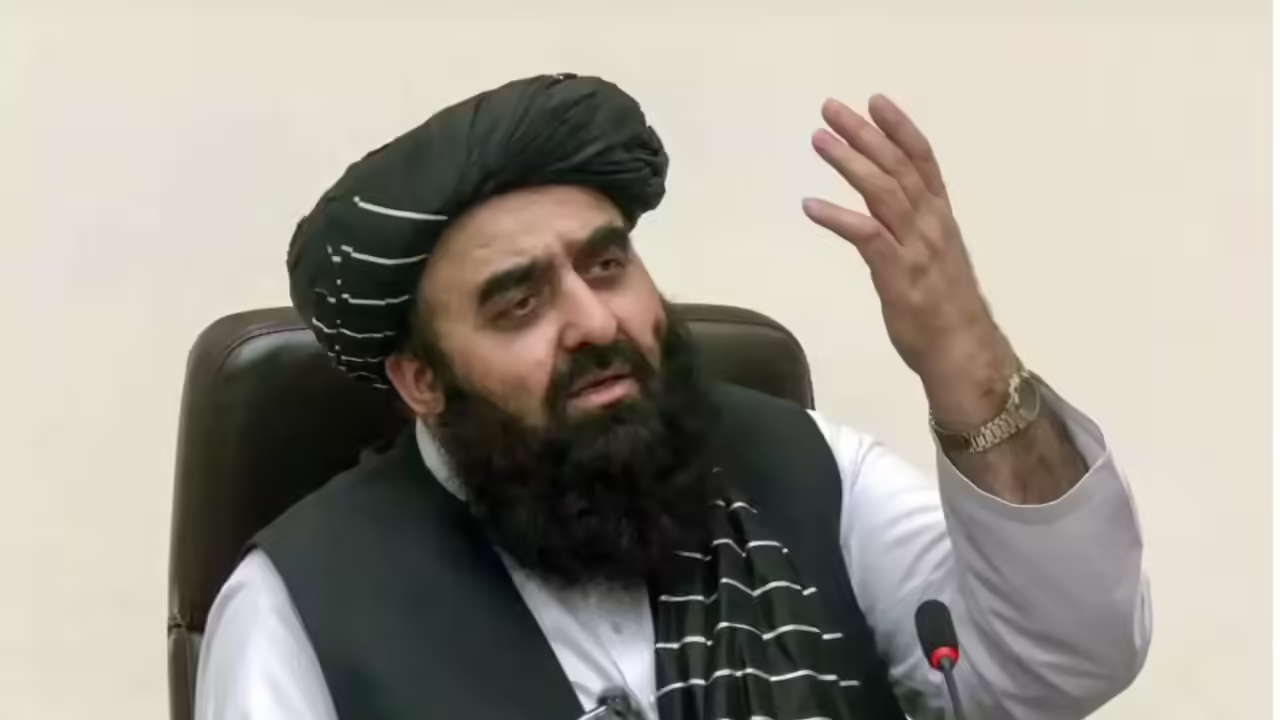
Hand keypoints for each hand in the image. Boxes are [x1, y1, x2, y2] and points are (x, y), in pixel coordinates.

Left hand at [803, 96, 1018, 427]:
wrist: (965, 353)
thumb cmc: (948, 312)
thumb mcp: (935, 260)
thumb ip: (914, 234)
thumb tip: (887, 221)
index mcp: (941, 219)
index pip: (922, 162)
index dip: (900, 129)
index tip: (877, 101)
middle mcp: (931, 225)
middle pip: (897, 167)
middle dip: (865, 134)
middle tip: (831, 109)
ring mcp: (916, 248)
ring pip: (883, 193)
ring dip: (849, 162)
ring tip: (820, 140)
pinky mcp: (898, 274)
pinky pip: (867, 236)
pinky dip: (838, 217)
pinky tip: (811, 205)